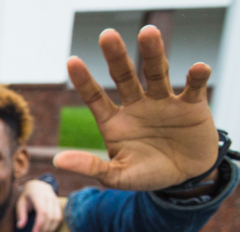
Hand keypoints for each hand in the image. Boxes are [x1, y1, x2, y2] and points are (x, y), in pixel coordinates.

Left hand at [16, 179, 63, 231]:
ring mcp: (56, 200)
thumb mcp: (20, 203)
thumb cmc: (27, 196)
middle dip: (44, 230)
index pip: (43, 212)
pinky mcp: (59, 205)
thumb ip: (21, 214)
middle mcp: (49, 197)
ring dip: (49, 230)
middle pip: (50, 217)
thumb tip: (20, 226)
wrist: (38, 186)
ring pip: (57, 218)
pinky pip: (59, 218)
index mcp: (38, 195)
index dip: (40, 224)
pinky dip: (54, 227)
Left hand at [54, 26, 219, 190]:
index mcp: (114, 121)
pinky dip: (197, 77)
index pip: (94, 97)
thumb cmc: (147, 174)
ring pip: (156, 72)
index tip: (71, 61)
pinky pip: (194, 87)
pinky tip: (197, 69)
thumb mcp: (117, 176)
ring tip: (148, 32)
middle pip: (123, 76)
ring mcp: (163, 102)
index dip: (83, 80)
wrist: (185, 177)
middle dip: (116, 56)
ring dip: (153, 53)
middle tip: (107, 36)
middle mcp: (136, 105)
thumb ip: (90, 166)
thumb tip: (57, 160)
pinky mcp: (191, 105)